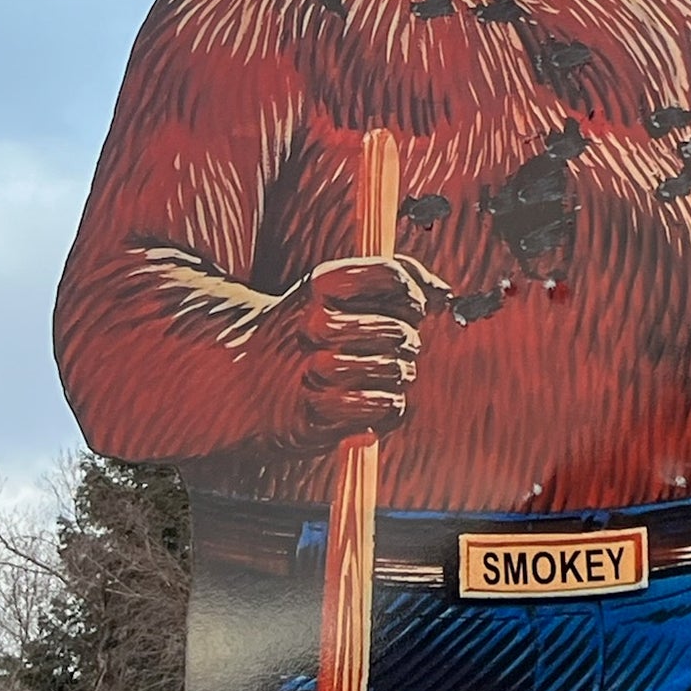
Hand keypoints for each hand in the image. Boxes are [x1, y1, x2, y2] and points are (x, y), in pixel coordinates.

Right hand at [259, 255, 450, 448]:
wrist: (245, 383)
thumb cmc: (309, 330)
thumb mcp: (341, 289)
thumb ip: (396, 278)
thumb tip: (445, 293)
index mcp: (322, 283)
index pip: (392, 276)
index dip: (411, 294)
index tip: (409, 305)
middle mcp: (315, 321)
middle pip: (400, 329)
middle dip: (405, 339)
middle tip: (386, 343)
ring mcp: (315, 369)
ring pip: (398, 370)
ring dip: (397, 374)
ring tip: (374, 371)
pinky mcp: (319, 414)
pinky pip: (388, 406)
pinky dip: (387, 405)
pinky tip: (366, 398)